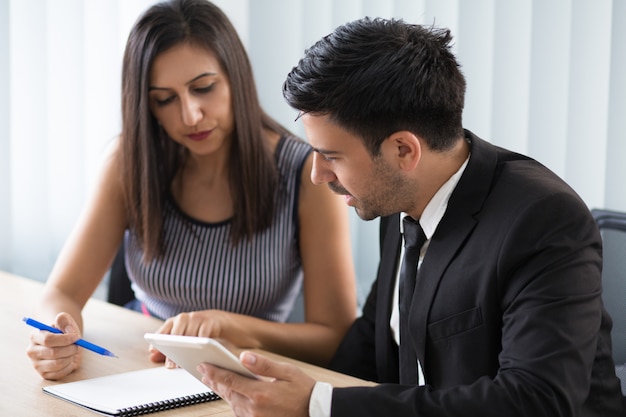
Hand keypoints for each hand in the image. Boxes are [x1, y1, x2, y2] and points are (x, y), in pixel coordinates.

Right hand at [25, 312, 81, 379]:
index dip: (65, 339)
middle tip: (76, 345)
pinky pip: (60, 373)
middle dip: (70, 348)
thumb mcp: (65, 321)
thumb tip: (65, 326)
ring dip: (70, 357)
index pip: (48, 339)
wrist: (65, 343)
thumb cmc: (64, 331)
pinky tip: (69, 360)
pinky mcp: (44, 374)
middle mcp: (32, 351)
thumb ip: (64, 319)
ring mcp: (36, 364)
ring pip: (57, 364)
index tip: (76, 337)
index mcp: (35, 336)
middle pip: (53, 353)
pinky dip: (69, 366)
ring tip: (71, 352)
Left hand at [148, 310, 258, 363]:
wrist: (229, 323)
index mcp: (177, 322)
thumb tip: (152, 356)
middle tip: (170, 364)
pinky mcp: (213, 321)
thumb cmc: (205, 334)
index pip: (164, 331)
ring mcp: (199, 317)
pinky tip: (201, 353)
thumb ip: (171, 347)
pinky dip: (202, 343)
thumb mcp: (188, 340)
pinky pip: (205, 333)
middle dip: (172, 349)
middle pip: (175, 333)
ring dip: (186, 348)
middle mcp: (186, 317)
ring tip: (184, 361)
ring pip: (189, 333)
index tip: (153, 353)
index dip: (158, 342)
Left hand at [198, 351, 315, 416]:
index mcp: (261, 393)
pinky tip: (231, 394)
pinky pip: (240, 412)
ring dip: (223, 392)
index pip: (231, 381)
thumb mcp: (287, 372)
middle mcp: (255, 409)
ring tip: (214, 381)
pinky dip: (234, 402)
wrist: (316, 411)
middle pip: (228, 393)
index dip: (215, 373)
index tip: (203, 365)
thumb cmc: (303, 390)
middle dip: (215, 382)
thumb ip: (264, 364)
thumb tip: (244, 357)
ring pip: (232, 404)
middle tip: (204, 372)